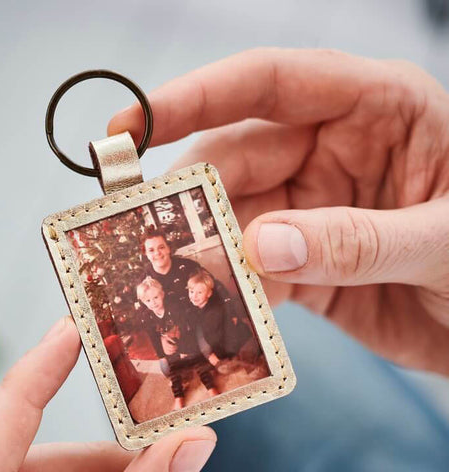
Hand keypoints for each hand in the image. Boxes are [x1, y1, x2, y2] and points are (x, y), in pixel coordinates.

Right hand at [109, 49, 448, 375]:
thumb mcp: (447, 242)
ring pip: (236, 222)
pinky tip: (207, 309)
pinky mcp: (306, 267)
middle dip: (186, 194)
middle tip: (137, 229)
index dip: (194, 98)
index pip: (268, 84)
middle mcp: (332, 153)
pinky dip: (228, 293)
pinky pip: (253, 275)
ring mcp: (314, 212)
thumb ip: (359, 240)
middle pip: (236, 160)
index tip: (131, 127)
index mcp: (376, 109)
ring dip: (201, 251)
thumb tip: (261, 245)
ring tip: (163, 277)